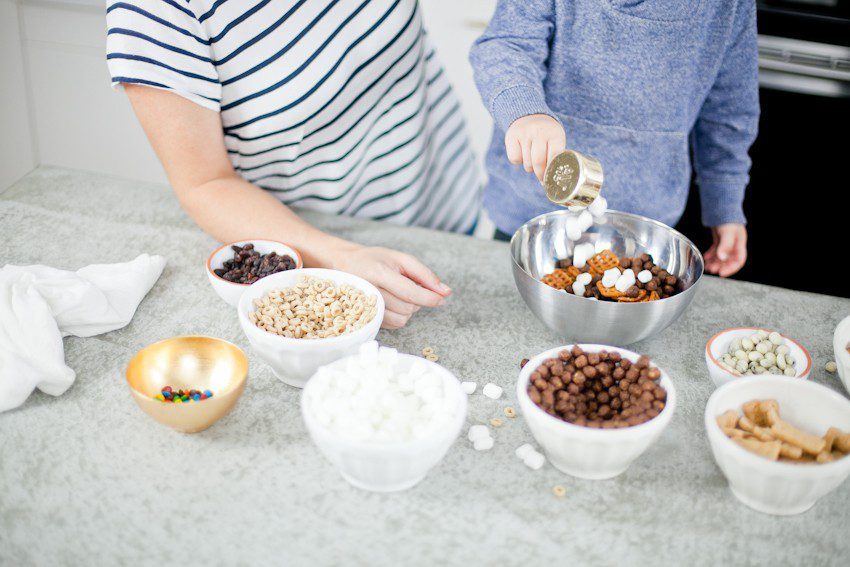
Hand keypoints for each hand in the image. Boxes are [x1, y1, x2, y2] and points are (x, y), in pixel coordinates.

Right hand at [329, 245, 450, 328]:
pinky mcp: (367, 318)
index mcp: (379, 273)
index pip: (410, 293)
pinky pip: (395, 325)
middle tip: (408, 286)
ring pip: (403, 319)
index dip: (430, 298)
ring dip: (408, 309)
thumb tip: (445, 292)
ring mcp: (366, 308)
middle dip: (417, 300)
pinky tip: (391, 302)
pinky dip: (400, 315)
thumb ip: (425, 275)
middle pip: (408, 307)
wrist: (343, 265)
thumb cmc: (374, 260)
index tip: (441, 298)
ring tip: (398, 295)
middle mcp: (370, 292)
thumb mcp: (401, 258)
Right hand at [505, 114, 565, 182]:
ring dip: (530, 167)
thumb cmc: (545, 134)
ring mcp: (524, 133)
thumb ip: (555, 157)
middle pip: (539, 162)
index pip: (554, 157)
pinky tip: (522, 153)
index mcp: (555, 133)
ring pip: (526, 163)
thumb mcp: (555, 140)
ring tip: (532, 158)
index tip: (551, 178)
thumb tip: (549, 181)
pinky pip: (515, 159)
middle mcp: (539, 131)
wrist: (528, 115)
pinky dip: (518, 161)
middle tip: (541, 177)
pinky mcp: (511, 136)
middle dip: (540, 174)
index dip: (552, 171)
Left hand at [704, 224, 746, 276]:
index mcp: (739, 245)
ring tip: (707, 266)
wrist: (722, 209)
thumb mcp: (728, 233)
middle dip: (720, 266)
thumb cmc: (728, 220)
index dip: (731, 268)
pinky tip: (706, 258)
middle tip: (712, 270)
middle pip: (729, 260)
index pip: (738, 261)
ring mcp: (726, 243)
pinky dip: (710, 255)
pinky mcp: (720, 241)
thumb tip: (722, 257)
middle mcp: (734, 245)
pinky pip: (716, 251)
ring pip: (721, 257)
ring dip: (714, 262)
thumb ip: (725, 245)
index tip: (722, 273)